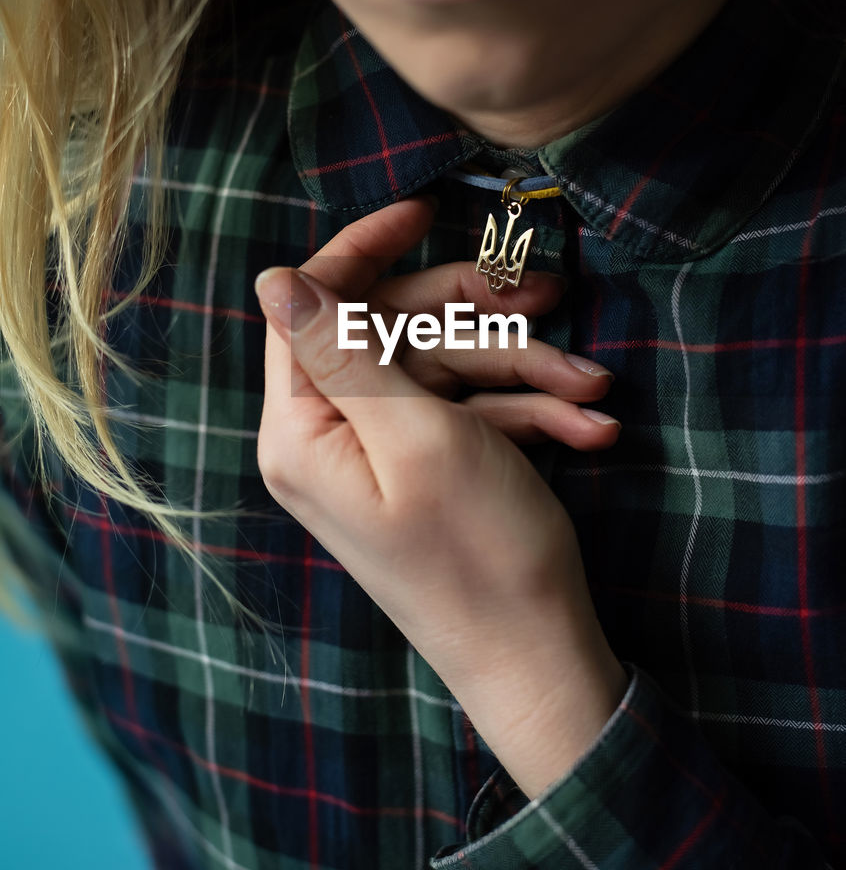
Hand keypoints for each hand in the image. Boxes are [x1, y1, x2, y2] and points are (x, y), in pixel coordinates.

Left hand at [254, 199, 627, 796]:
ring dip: (525, 372)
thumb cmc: (479, 553)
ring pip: (448, 369)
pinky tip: (589, 426)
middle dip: (478, 317)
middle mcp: (333, 438)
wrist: (538, 660)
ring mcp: (385, 456)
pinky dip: (529, 413)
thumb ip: (346, 352)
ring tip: (594, 386)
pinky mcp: (431, 470)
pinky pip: (472, 415)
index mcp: (304, 429)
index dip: (366, 249)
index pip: (312, 306)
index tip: (428, 210)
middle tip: (551, 295)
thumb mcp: (418, 434)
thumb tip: (275, 278)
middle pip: (395, 331)